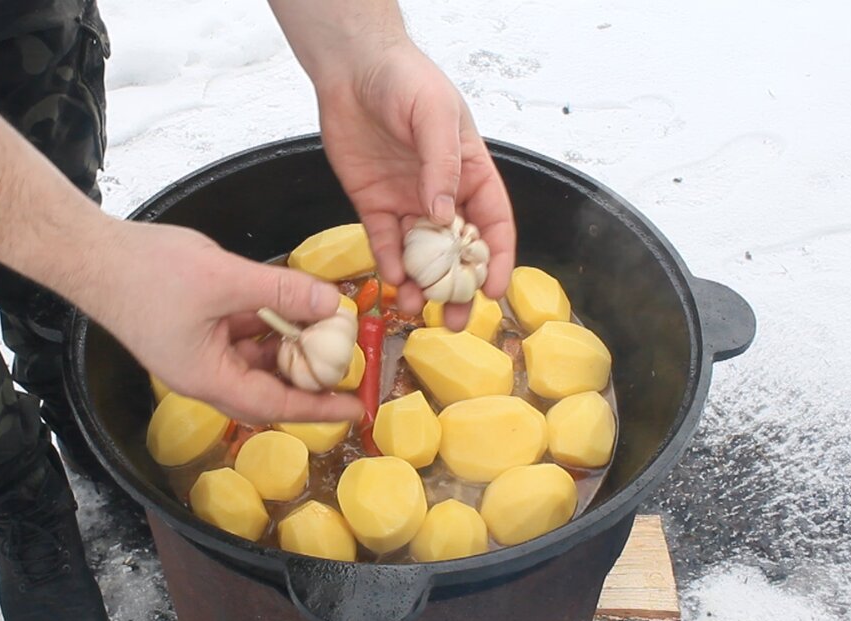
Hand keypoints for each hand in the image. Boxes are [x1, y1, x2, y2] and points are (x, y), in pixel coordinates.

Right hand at [87, 221, 364, 423]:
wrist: (91, 253)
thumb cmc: (145, 273)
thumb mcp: (225, 280)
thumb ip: (281, 292)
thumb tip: (331, 303)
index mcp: (207, 378)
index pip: (274, 405)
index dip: (318, 406)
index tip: (354, 406)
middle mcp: (205, 372)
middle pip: (268, 385)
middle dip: (309, 374)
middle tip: (349, 362)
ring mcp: (200, 349)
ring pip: (257, 355)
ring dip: (291, 342)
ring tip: (328, 327)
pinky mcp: (196, 326)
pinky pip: (243, 331)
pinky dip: (269, 320)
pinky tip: (292, 302)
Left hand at [316, 42, 515, 328]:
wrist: (352, 69)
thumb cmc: (405, 80)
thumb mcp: (435, 115)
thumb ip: (441, 165)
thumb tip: (444, 216)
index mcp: (471, 173)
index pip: (493, 224)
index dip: (498, 258)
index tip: (494, 289)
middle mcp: (442, 194)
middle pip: (457, 251)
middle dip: (460, 288)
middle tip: (459, 321)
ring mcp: (407, 203)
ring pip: (420, 256)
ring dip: (422, 285)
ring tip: (419, 310)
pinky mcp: (373, 205)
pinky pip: (384, 243)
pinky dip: (389, 264)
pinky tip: (392, 282)